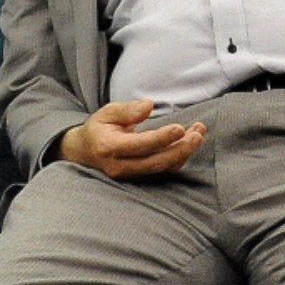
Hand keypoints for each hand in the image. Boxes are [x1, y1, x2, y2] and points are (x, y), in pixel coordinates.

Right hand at [60, 99, 206, 180]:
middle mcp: (119, 166)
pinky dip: (179, 159)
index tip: (180, 128)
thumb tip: (148, 106)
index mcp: (109, 148)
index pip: (139, 145)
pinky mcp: (139, 179)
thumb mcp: (107, 113)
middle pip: (154, 162)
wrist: (85, 153)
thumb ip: (127, 110)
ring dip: (183, 153)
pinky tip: (189, 143)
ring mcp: (130, 175)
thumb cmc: (99, 129)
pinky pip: (162, 172)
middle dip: (179, 150)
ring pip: (161, 169)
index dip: (161, 138)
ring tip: (198, 134)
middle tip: (197, 135)